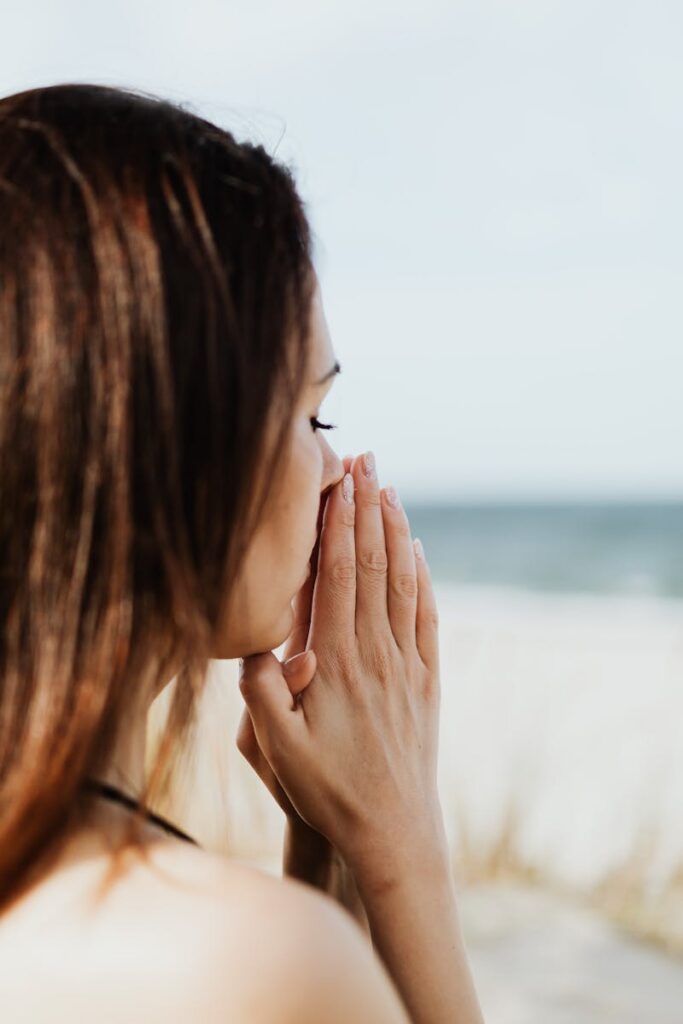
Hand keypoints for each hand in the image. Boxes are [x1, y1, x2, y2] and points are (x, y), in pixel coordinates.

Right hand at [238, 450, 443, 876]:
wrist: (394, 832)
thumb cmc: (327, 792)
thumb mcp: (277, 751)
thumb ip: (261, 695)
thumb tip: (251, 643)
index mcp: (337, 663)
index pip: (339, 577)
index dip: (339, 525)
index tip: (340, 481)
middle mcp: (376, 654)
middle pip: (374, 565)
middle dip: (369, 508)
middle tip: (367, 459)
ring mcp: (406, 666)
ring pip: (402, 583)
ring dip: (396, 531)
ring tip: (390, 487)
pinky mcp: (426, 682)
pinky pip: (426, 617)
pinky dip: (423, 578)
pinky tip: (419, 552)